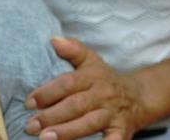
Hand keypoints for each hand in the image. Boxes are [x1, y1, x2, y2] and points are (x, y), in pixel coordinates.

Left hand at [25, 38, 145, 139]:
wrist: (140, 96)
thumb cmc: (105, 79)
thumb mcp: (91, 60)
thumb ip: (73, 50)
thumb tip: (53, 40)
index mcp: (92, 76)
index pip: (67, 83)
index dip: (47, 92)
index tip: (29, 102)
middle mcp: (102, 95)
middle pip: (75, 105)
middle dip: (51, 116)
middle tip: (30, 125)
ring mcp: (112, 114)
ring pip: (88, 123)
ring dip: (66, 132)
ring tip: (45, 138)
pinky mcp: (122, 131)